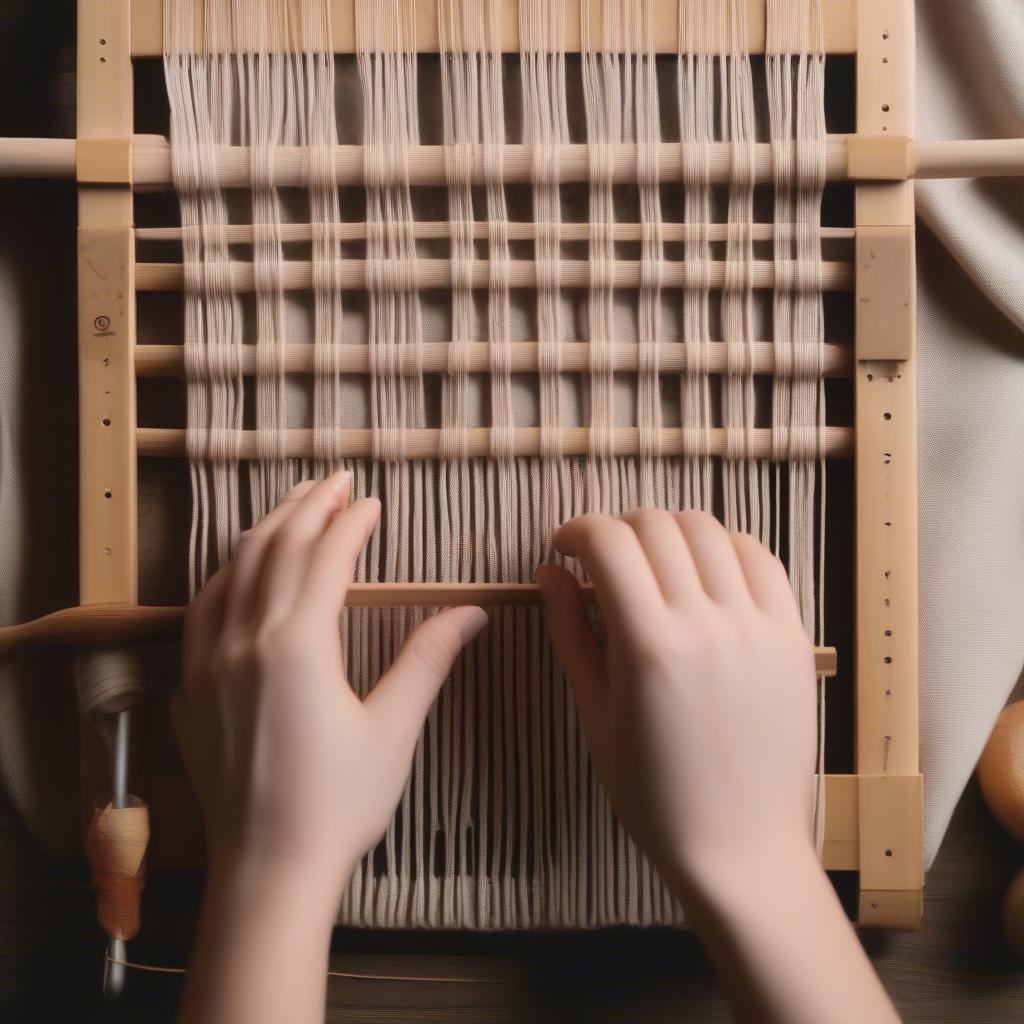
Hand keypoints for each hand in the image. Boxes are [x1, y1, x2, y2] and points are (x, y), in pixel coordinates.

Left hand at [172, 472, 486, 897]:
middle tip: (335, 479)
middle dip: (307, 506)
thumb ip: (427, 659)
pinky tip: (243, 566)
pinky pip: (205, 607)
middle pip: (275, 549)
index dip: (351, 522)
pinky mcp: (192, 686)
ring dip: (266, 529)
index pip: (325, 559)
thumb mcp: (393, 729)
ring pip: (233, 570)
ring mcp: (210, 662)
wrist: (267, 869)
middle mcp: (246, 641)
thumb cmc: (338, 803)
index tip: (373, 501)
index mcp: (298, 646)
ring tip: (294, 504)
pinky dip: (230, 572)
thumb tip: (473, 611)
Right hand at [537, 509, 817, 896]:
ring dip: (670, 532)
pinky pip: (761, 560)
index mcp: (650, 648)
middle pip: (657, 525)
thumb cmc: (653, 793)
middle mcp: (708, 625)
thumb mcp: (595, 714)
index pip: (609, 543)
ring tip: (654, 562)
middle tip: (604, 558)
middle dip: (619, 528)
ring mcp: (757, 627)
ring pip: (709, 531)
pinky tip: (705, 573)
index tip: (564, 546)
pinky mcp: (792, 638)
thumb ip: (570, 632)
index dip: (577, 530)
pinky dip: (725, 549)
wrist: (739, 845)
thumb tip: (549, 571)